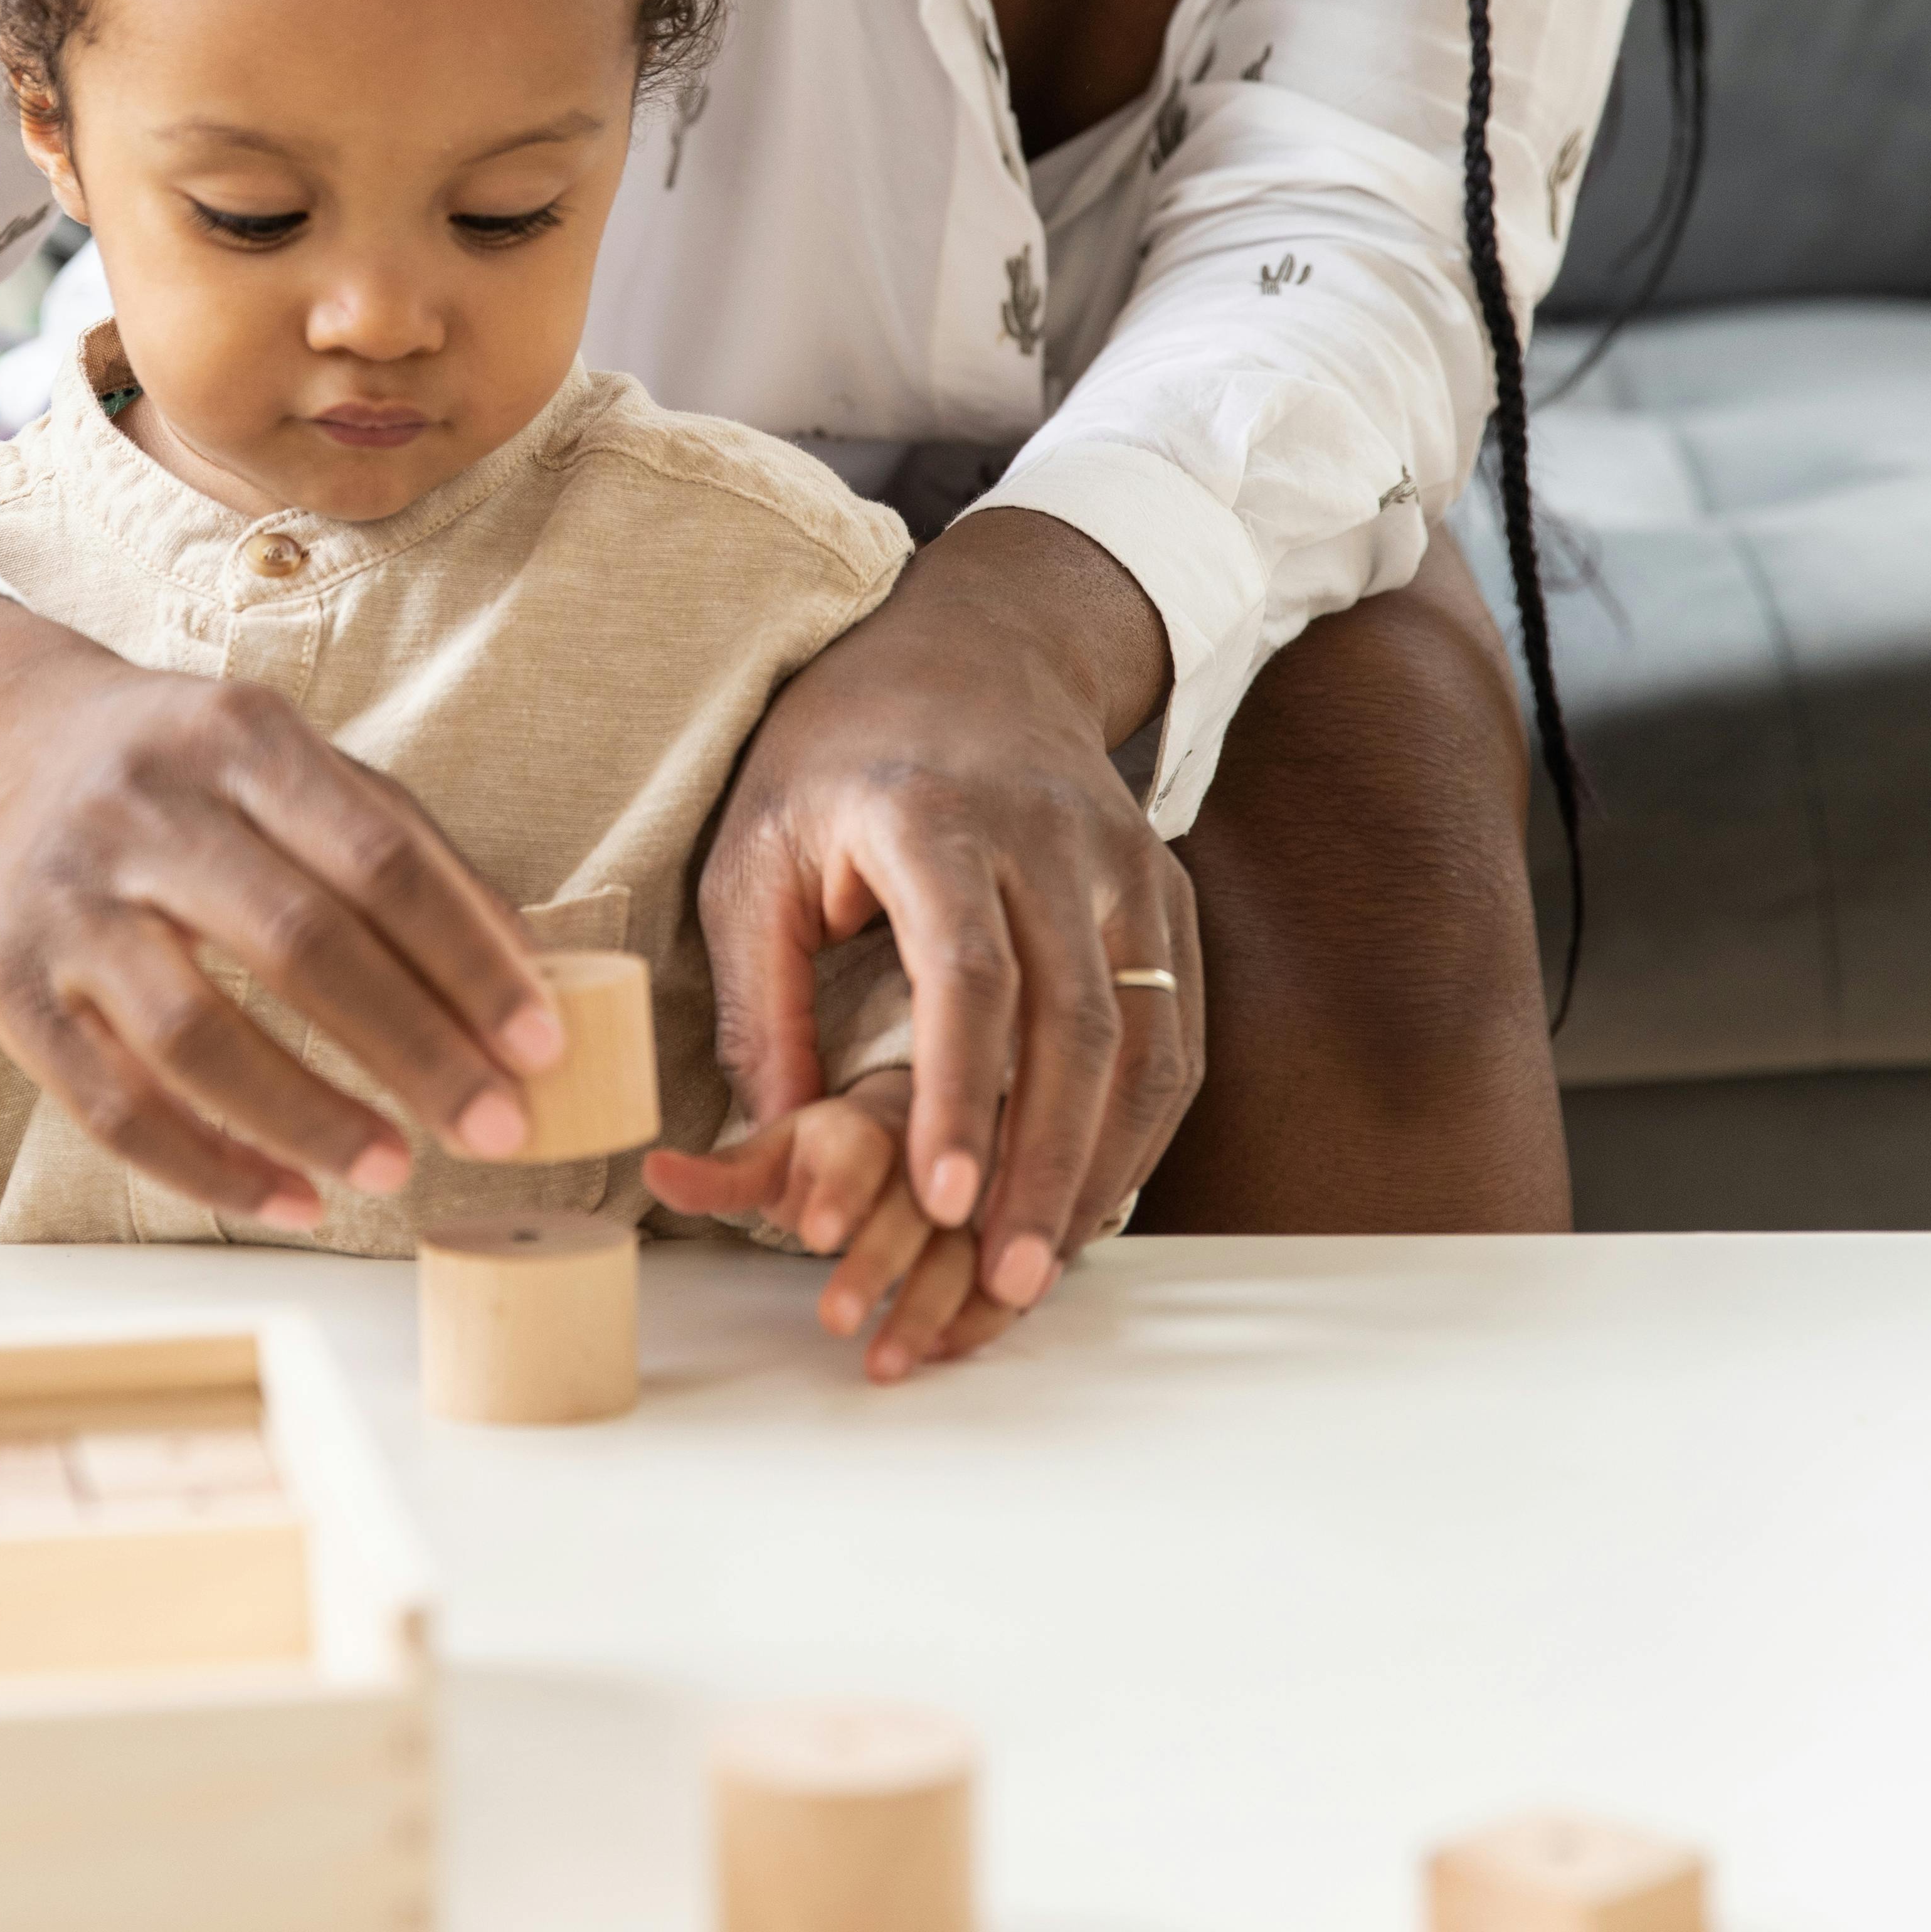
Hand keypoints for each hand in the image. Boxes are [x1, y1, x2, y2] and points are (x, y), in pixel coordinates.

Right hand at [0, 594, 562, 1224]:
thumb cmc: (185, 771)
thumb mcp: (290, 764)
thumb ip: (407, 850)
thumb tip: (526, 971)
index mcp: (240, 737)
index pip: (377, 858)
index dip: (467, 958)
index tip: (540, 1046)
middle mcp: (146, 809)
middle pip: (298, 945)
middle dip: (415, 1050)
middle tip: (497, 1129)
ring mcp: (67, 900)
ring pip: (195, 1036)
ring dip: (310, 1118)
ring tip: (395, 1170)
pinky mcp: (9, 987)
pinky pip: (112, 1106)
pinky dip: (210, 1168)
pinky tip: (293, 1200)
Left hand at [647, 1072, 1009, 1381]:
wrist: (928, 1123)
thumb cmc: (840, 1148)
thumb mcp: (775, 1152)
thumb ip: (722, 1174)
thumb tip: (652, 1170)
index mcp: (869, 1120)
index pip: (862, 1145)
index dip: (842, 1188)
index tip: (817, 1233)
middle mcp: (934, 1151)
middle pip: (917, 1203)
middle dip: (880, 1263)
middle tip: (833, 1320)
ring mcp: (984, 1191)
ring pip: (971, 1244)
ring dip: (932, 1307)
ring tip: (885, 1363)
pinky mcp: (1015, 1229)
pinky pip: (1018, 1271)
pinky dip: (986, 1312)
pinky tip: (947, 1349)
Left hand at [700, 508, 1201, 1314]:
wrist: (977, 648)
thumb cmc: (841, 757)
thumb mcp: (756, 851)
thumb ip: (758, 997)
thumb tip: (766, 1140)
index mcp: (936, 820)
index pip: (968, 975)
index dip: (956, 1096)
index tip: (940, 1201)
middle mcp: (1053, 841)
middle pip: (1071, 1024)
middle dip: (1040, 1165)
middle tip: (1003, 1282)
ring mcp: (1125, 866)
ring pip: (1140, 1038)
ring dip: (1099, 1164)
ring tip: (1044, 1267)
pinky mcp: (1164, 893)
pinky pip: (1173, 1028)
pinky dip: (1142, 1125)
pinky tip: (1096, 1195)